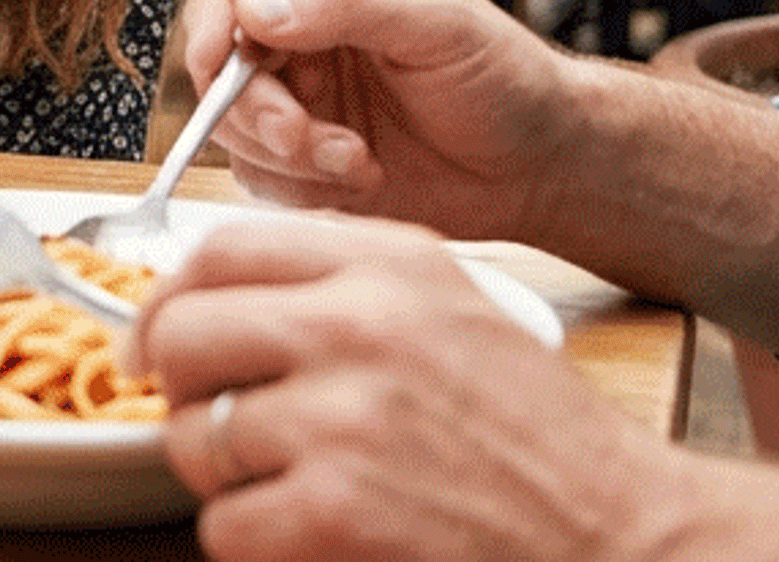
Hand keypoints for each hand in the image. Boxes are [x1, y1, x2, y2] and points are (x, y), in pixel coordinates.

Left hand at [143, 213, 681, 561]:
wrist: (619, 533)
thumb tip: (216, 287)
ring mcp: (341, 421)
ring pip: (194, 438)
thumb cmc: (537, 435)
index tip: (159, 340)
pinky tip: (318, 535)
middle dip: (188, 391)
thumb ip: (345, 280)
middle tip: (222, 425)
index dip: (170, 297)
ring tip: (297, 485)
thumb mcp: (456, 308)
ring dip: (227, 477)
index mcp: (389, 265)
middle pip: (184, 335)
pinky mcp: (332, 513)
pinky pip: (223, 525)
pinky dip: (257, 541)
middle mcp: (359, 326)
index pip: (220, 247)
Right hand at [178, 0, 575, 238]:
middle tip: (302, 135)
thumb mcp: (435, 23)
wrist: (537, 166)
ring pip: (233, 125)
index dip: (212, 16)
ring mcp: (297, 97)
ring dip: (285, 152)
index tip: (221, 61)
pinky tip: (362, 177)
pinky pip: (260, 176)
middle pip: (219, 60)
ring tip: (355, 159)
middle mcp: (300, 31)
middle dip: (255, 107)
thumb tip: (256, 9)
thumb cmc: (502, 75)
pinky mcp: (302, 159)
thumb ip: (344, 6)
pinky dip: (303, 186)